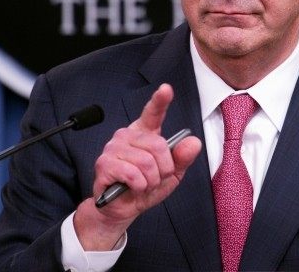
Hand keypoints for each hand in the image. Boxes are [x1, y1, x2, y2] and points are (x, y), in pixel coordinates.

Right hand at [74, 83, 201, 249]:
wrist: (122, 209)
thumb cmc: (145, 187)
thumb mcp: (171, 175)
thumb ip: (182, 158)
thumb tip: (193, 142)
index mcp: (144, 133)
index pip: (153, 113)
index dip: (160, 100)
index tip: (166, 89)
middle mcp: (127, 135)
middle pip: (158, 145)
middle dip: (163, 169)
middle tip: (155, 178)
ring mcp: (113, 148)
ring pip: (146, 162)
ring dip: (150, 181)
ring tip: (142, 184)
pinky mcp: (104, 164)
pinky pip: (132, 174)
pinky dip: (139, 186)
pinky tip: (132, 188)